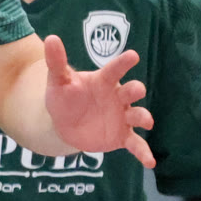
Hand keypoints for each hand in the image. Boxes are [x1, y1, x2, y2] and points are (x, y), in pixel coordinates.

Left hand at [41, 35, 153, 167]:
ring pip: (138, 116)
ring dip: (143, 117)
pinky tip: (150, 163)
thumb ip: (56, 62)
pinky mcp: (122, 136)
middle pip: (132, 91)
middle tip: (136, 90)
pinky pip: (136, 144)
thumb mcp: (58, 81)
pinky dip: (144, 153)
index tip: (133, 55)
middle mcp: (118, 97)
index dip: (123, 63)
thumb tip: (50, 38)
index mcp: (104, 81)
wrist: (64, 124)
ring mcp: (123, 117)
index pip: (114, 70)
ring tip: (147, 122)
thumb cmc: (65, 97)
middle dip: (135, 90)